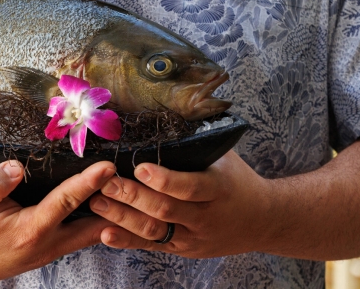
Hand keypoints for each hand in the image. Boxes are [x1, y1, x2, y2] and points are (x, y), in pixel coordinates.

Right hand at [0, 160, 115, 285]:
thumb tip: (17, 166)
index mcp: (27, 231)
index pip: (66, 202)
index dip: (89, 183)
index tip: (110, 167)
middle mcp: (43, 246)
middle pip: (91, 228)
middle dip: (114, 209)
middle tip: (134, 186)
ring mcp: (44, 253)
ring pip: (86, 237)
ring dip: (106, 218)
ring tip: (125, 195)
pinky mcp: (41, 253)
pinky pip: (75, 239)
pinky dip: (92, 224)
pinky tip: (98, 210)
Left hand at [88, 150, 272, 257]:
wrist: (262, 220)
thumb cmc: (236, 180)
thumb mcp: (224, 158)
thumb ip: (196, 142)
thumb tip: (166, 110)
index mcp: (218, 189)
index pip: (190, 186)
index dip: (164, 179)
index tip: (140, 167)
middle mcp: (205, 216)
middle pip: (165, 209)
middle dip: (132, 196)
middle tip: (105, 183)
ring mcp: (193, 236)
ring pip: (154, 231)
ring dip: (122, 218)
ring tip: (97, 203)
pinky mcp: (182, 248)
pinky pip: (151, 246)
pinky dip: (127, 240)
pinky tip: (105, 233)